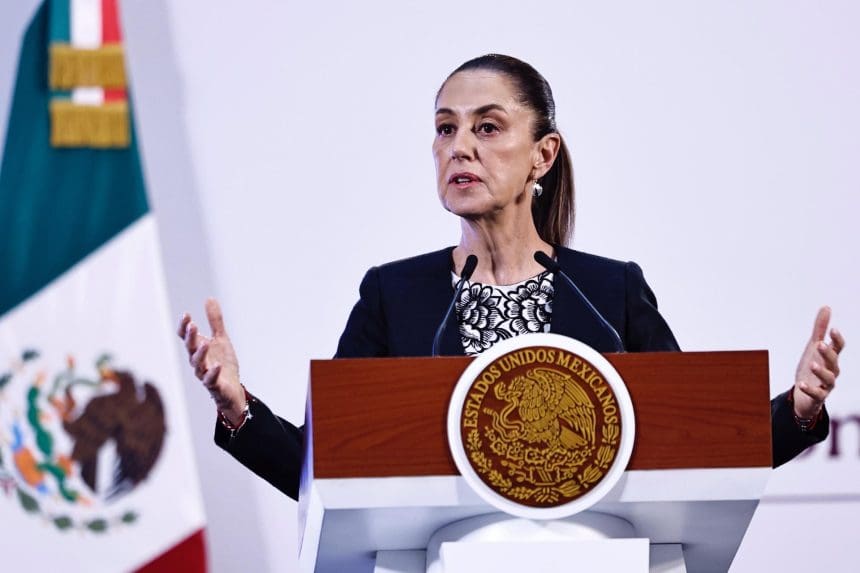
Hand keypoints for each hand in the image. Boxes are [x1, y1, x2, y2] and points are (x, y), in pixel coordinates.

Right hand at [177, 298, 244, 423]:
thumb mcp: (221, 339)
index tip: (186, 315)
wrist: (232, 389)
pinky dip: (213, 373)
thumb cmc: (222, 363)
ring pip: (198, 364)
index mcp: (198, 349)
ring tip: (206, 344)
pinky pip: (211, 380)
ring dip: (200, 354)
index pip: (186, 337)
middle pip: (190, 348)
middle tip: (192, 325)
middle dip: (190, 337)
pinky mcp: (214, 386)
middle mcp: (198, 361)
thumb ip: (215, 321)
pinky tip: (217, 366)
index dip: (184, 327)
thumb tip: (209, 298)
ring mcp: (205, 374)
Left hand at [793, 306, 844, 418]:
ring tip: (812, 364)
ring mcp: (826, 384)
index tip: (833, 329)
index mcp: (830, 358)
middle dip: (828, 353)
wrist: (804, 393)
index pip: (838, 347)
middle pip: (834, 361)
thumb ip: (820, 328)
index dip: (837, 339)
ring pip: (829, 378)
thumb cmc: (812, 366)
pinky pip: (816, 393)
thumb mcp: (813, 346)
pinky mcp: (818, 396)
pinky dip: (810, 389)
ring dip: (821, 371)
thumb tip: (826, 307)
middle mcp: (832, 371)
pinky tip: (801, 383)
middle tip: (819, 344)